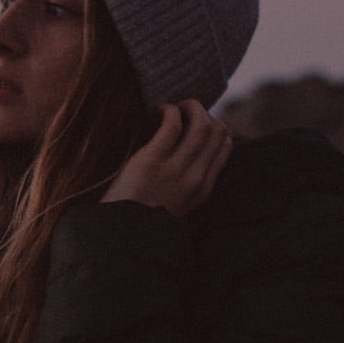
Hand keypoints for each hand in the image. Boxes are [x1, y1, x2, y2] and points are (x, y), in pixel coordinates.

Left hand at [102, 100, 230, 216]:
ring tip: (175, 107)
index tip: (196, 123)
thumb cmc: (140, 216)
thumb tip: (187, 152)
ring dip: (190, 106)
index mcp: (203, 188)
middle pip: (217, 131)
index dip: (214, 127)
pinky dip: (170, 111)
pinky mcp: (152, 161)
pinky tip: (158, 110)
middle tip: (185, 110)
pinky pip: (172, 125)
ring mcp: (175, 170)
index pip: (225, 146)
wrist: (119, 236)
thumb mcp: (174, 204)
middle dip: (203, 112)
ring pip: (202, 125)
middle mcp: (195, 178)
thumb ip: (186, 183)